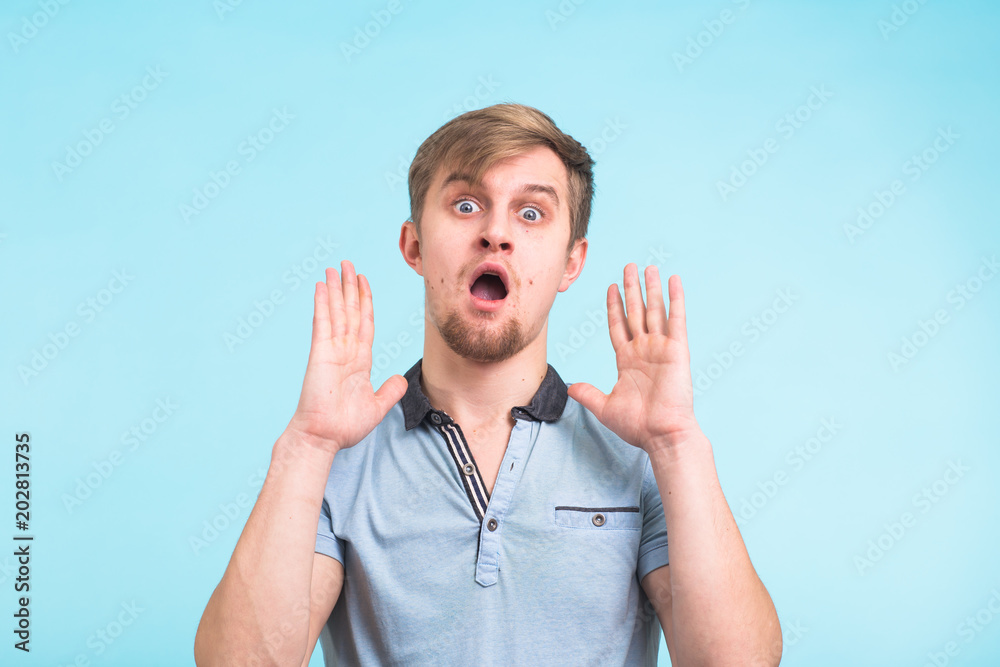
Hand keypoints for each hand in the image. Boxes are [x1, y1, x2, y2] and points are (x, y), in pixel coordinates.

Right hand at [285, 260, 407, 452]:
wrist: (324, 437)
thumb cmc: (344, 426)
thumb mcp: (377, 407)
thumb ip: (389, 391)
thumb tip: (401, 378)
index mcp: (359, 361)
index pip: (364, 324)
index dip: (365, 302)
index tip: (362, 282)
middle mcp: (346, 351)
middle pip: (350, 311)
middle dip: (350, 287)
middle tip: (348, 264)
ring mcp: (332, 350)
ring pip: (337, 312)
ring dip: (336, 288)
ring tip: (336, 267)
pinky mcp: (320, 353)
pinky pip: (322, 323)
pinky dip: (322, 303)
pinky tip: (322, 286)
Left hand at [567, 263, 699, 453]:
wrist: (661, 435)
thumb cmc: (637, 426)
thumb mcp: (605, 407)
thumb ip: (588, 394)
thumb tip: (570, 388)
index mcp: (627, 360)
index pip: (618, 326)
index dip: (614, 306)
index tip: (610, 287)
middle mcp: (644, 350)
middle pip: (635, 312)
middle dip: (630, 289)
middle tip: (628, 266)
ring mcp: (661, 348)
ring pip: (653, 310)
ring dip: (650, 288)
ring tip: (647, 267)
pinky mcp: (677, 350)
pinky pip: (676, 319)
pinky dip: (675, 299)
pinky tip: (673, 281)